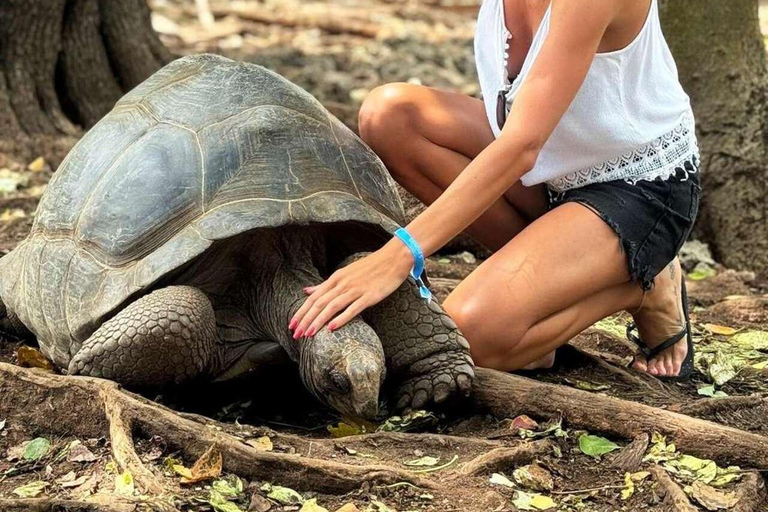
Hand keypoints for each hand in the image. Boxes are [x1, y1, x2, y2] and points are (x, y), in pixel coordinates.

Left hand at [289, 240, 412, 337]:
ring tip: (309, 334)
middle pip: (319, 303)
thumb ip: (325, 285)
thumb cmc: (369, 267)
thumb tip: (306, 291)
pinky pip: (352, 308)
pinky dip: (341, 318)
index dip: (301, 312)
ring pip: (332, 307)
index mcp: (335, 279)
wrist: (393, 259)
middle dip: (305, 320)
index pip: (313, 298)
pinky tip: (332, 328)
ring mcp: (356, 290)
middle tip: (296, 334)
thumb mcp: (344, 273)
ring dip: (318, 321)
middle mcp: (342, 284)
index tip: (292, 325)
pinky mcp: (369, 296)